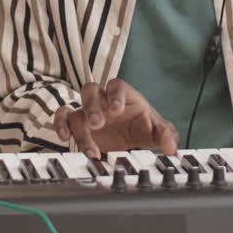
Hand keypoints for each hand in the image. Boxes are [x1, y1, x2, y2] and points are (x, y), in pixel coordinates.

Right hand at [52, 78, 178, 158]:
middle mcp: (103, 100)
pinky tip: (65, 138)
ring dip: (77, 124)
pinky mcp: (77, 124)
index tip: (116, 110)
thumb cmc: (143, 129)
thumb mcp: (156, 132)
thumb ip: (166, 135)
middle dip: (92, 107)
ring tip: (88, 146)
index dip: (115, 95)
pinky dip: (61, 125)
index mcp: (123, 95)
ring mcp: (88, 111)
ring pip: (74, 107)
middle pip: (90, 91)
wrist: (130, 143)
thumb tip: (171, 147)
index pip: (116, 86)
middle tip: (97, 125)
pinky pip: (63, 117)